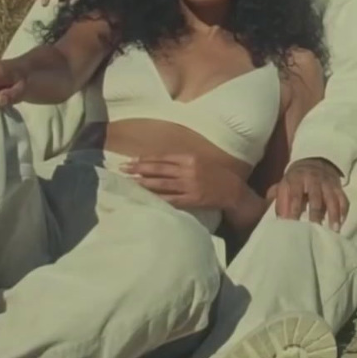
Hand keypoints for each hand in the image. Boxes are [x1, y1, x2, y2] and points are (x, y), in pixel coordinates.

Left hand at [123, 154, 245, 213]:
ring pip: (162, 184)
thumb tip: (160, 162)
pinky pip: (171, 199)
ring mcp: (189, 185)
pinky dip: (158, 199)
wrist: (233, 190)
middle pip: (158, 169)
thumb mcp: (200, 161)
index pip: (162, 158)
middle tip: (123, 169)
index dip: (145, 159)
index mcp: (189, 158)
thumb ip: (181, 161)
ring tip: (130, 183)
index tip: (131, 160)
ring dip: (144, 183)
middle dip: (139, 169)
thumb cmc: (215, 174)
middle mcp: (188, 170)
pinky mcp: (192, 199)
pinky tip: (147, 199)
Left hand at [267, 158, 346, 231]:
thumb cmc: (296, 180)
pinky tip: (341, 223)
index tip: (292, 226)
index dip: (294, 211)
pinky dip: (343, 211)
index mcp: (297, 179)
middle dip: (315, 214)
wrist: (314, 161)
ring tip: (334, 230)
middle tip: (314, 229)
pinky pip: (343, 199)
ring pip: (332, 199)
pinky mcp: (338, 188)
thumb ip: (278, 200)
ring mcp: (328, 184)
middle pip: (316, 198)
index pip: (295, 196)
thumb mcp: (284, 185)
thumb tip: (278, 219)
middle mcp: (314, 180)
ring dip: (334, 214)